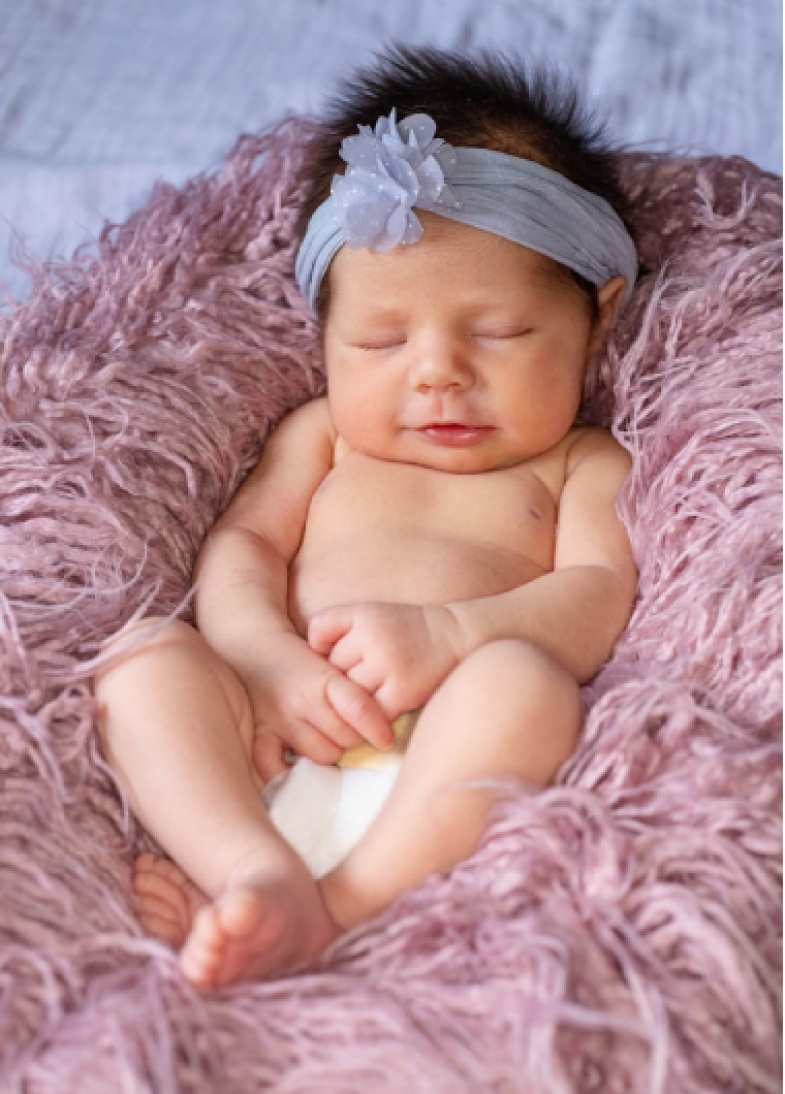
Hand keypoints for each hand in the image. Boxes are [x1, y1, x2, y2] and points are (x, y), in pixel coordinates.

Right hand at [240, 633, 392, 780]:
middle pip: (344, 738)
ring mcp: (278, 720)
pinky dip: (287, 772)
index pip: (357, 707)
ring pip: (321, 755)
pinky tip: (297, 767)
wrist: (257, 647)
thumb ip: (354, 691)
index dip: (376, 728)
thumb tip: (383, 725)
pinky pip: (274, 766)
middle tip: (349, 729)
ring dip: (329, 751)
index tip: (386, 740)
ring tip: (326, 738)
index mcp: (323, 679)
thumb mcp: (333, 666)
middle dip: (353, 737)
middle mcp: (301, 700)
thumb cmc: (305, 660)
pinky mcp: (259, 733)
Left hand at [308, 602, 462, 719]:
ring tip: (366, 699)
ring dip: (354, 700)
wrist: (459, 637)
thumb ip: (339, 629)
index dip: (321, 647)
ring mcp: (388, 664)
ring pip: (348, 692)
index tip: (334, 655)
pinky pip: (370, 712)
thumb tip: (310, 665)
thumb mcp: (373, 614)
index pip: (319, 632)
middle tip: (355, 681)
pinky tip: (379, 713)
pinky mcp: (402, 691)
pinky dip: (371, 717)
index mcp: (364, 613)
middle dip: (339, 677)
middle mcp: (373, 636)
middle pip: (332, 667)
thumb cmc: (409, 630)